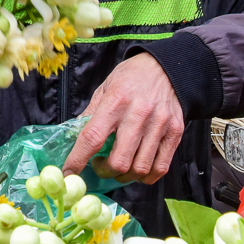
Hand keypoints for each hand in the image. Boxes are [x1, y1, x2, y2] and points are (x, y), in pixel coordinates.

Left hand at [63, 53, 184, 183]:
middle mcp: (138, 114)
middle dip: (104, 172)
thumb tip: (74, 140)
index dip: (77, 160)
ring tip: (118, 167)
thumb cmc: (130, 78)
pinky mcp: (175, 133)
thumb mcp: (104, 89)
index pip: (92, 137)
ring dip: (124, 176)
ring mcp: (159, 125)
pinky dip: (146, 176)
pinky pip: (160, 168)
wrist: (165, 67)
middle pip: (119, 161)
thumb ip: (90, 114)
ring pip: (140, 168)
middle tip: (100, 167)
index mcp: (115, 101)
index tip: (68, 173)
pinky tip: (137, 168)